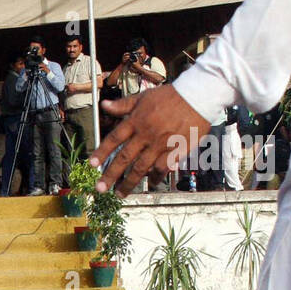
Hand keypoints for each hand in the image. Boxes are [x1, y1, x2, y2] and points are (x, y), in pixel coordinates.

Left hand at [89, 86, 208, 196]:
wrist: (198, 96)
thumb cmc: (170, 95)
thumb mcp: (144, 96)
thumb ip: (124, 105)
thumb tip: (104, 105)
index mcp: (136, 121)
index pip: (114, 139)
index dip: (102, 152)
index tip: (92, 165)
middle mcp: (146, 134)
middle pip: (124, 158)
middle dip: (110, 175)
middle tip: (100, 189)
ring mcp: (161, 144)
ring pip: (141, 167)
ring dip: (130, 183)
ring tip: (121, 194)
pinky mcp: (176, 150)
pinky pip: (163, 168)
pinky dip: (156, 178)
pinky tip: (151, 184)